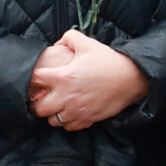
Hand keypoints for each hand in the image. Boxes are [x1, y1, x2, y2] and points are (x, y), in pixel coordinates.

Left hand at [29, 30, 148, 130]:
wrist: (132, 78)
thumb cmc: (109, 60)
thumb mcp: (87, 43)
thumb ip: (68, 38)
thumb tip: (57, 43)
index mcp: (63, 77)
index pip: (35, 80)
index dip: (33, 78)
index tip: (36, 78)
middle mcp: (67, 96)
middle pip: (39, 108)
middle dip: (37, 103)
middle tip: (42, 97)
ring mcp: (77, 110)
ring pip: (53, 121)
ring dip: (52, 114)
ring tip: (56, 106)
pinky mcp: (88, 119)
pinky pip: (69, 128)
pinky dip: (67, 122)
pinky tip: (70, 112)